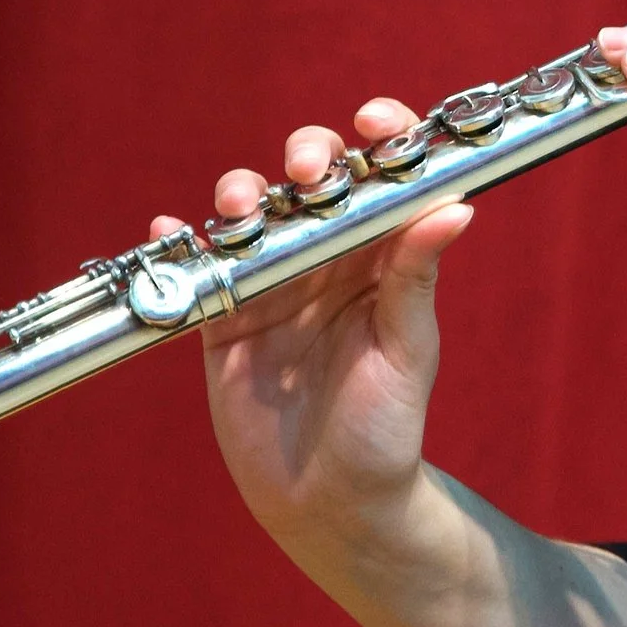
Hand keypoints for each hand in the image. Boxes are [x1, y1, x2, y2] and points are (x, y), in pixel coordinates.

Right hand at [151, 96, 471, 565]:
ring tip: (239, 210)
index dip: (380, 135)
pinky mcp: (221, 320)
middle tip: (306, 171)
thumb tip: (457, 206)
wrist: (330, 504)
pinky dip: (175, 246)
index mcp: (380, 256)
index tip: (374, 123)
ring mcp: (270, 285)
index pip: (381, 176)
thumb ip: (416, 278)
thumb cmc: (385, 429)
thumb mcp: (406, 351)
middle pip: (309, 179)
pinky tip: (168, 231)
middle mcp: (325, 259)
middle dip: (305, 155)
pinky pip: (195, 272)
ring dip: (239, 195)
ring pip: (249, 214)